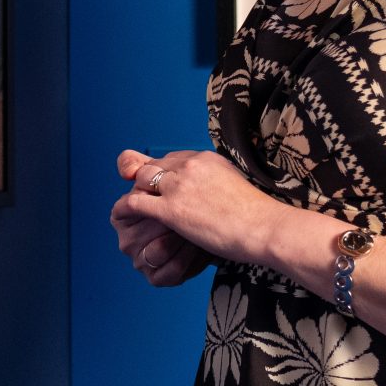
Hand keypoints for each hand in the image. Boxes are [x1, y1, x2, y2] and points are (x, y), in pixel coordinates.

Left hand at [111, 148, 280, 279]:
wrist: (265, 227)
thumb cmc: (258, 216)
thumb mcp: (237, 186)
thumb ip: (219, 183)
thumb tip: (215, 193)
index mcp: (207, 158)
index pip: (174, 158)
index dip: (165, 172)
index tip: (163, 184)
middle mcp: (190, 165)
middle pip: (155, 165)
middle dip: (146, 179)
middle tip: (143, 194)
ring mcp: (179, 186)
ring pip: (142, 179)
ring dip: (136, 191)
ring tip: (132, 205)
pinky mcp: (171, 209)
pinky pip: (136, 202)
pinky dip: (126, 207)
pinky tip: (120, 214)